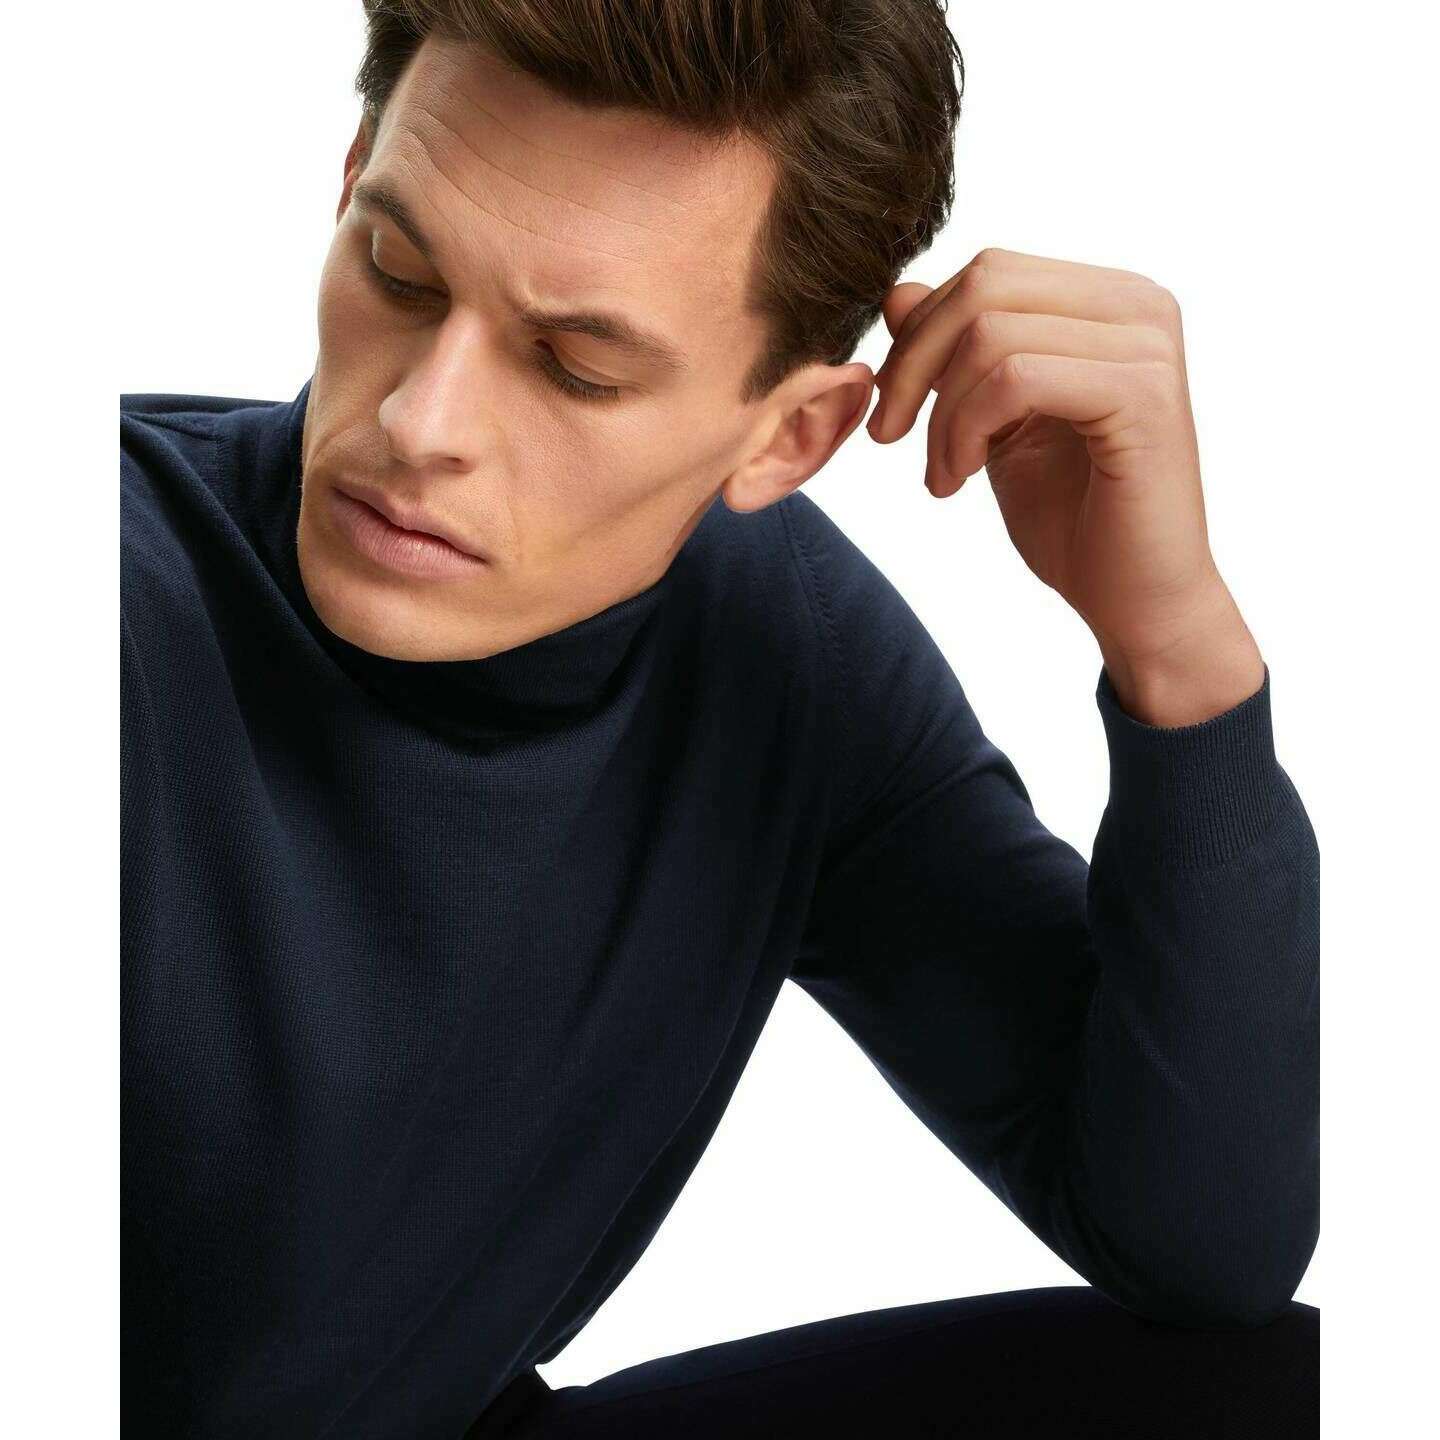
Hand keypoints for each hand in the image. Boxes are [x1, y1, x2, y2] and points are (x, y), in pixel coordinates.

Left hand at [868, 247, 1264, 724]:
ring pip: (991, 334)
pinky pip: (1017, 378)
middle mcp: (1138, 305)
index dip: (919, 336)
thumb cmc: (1071, 517)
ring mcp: (1147, 345)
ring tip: (941, 475)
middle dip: (914, 364)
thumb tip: (896, 295)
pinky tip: (959, 482)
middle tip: (889, 436)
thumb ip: (953, 355)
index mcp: (1108, 301)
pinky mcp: (1142, 394)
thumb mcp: (990, 423)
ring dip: (941, 414)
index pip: (987, 273)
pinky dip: (965, 431)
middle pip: (984, 286)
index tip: (891, 411)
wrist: (1136, 601)